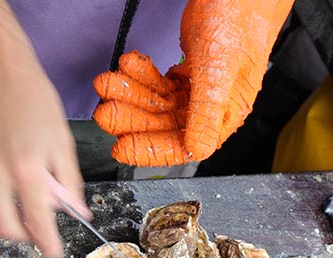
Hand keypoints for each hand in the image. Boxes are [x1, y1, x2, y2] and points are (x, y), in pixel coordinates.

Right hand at [0, 0, 90, 257]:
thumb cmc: (34, 98)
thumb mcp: (61, 138)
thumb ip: (69, 180)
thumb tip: (76, 210)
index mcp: (27, 168)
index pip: (38, 220)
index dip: (47, 242)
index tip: (53, 254)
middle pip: (5, 225)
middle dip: (21, 233)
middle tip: (32, 224)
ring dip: (6, 187)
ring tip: (13, 153)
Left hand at [93, 0, 293, 165]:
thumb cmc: (240, 19)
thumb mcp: (220, 68)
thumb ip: (207, 111)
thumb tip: (197, 150)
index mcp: (225, 113)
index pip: (183, 146)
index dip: (151, 150)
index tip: (122, 147)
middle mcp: (211, 107)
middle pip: (162, 126)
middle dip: (131, 118)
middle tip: (105, 111)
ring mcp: (198, 90)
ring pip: (155, 104)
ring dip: (130, 94)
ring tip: (108, 83)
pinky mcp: (188, 74)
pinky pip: (157, 84)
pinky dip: (140, 76)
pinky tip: (128, 66)